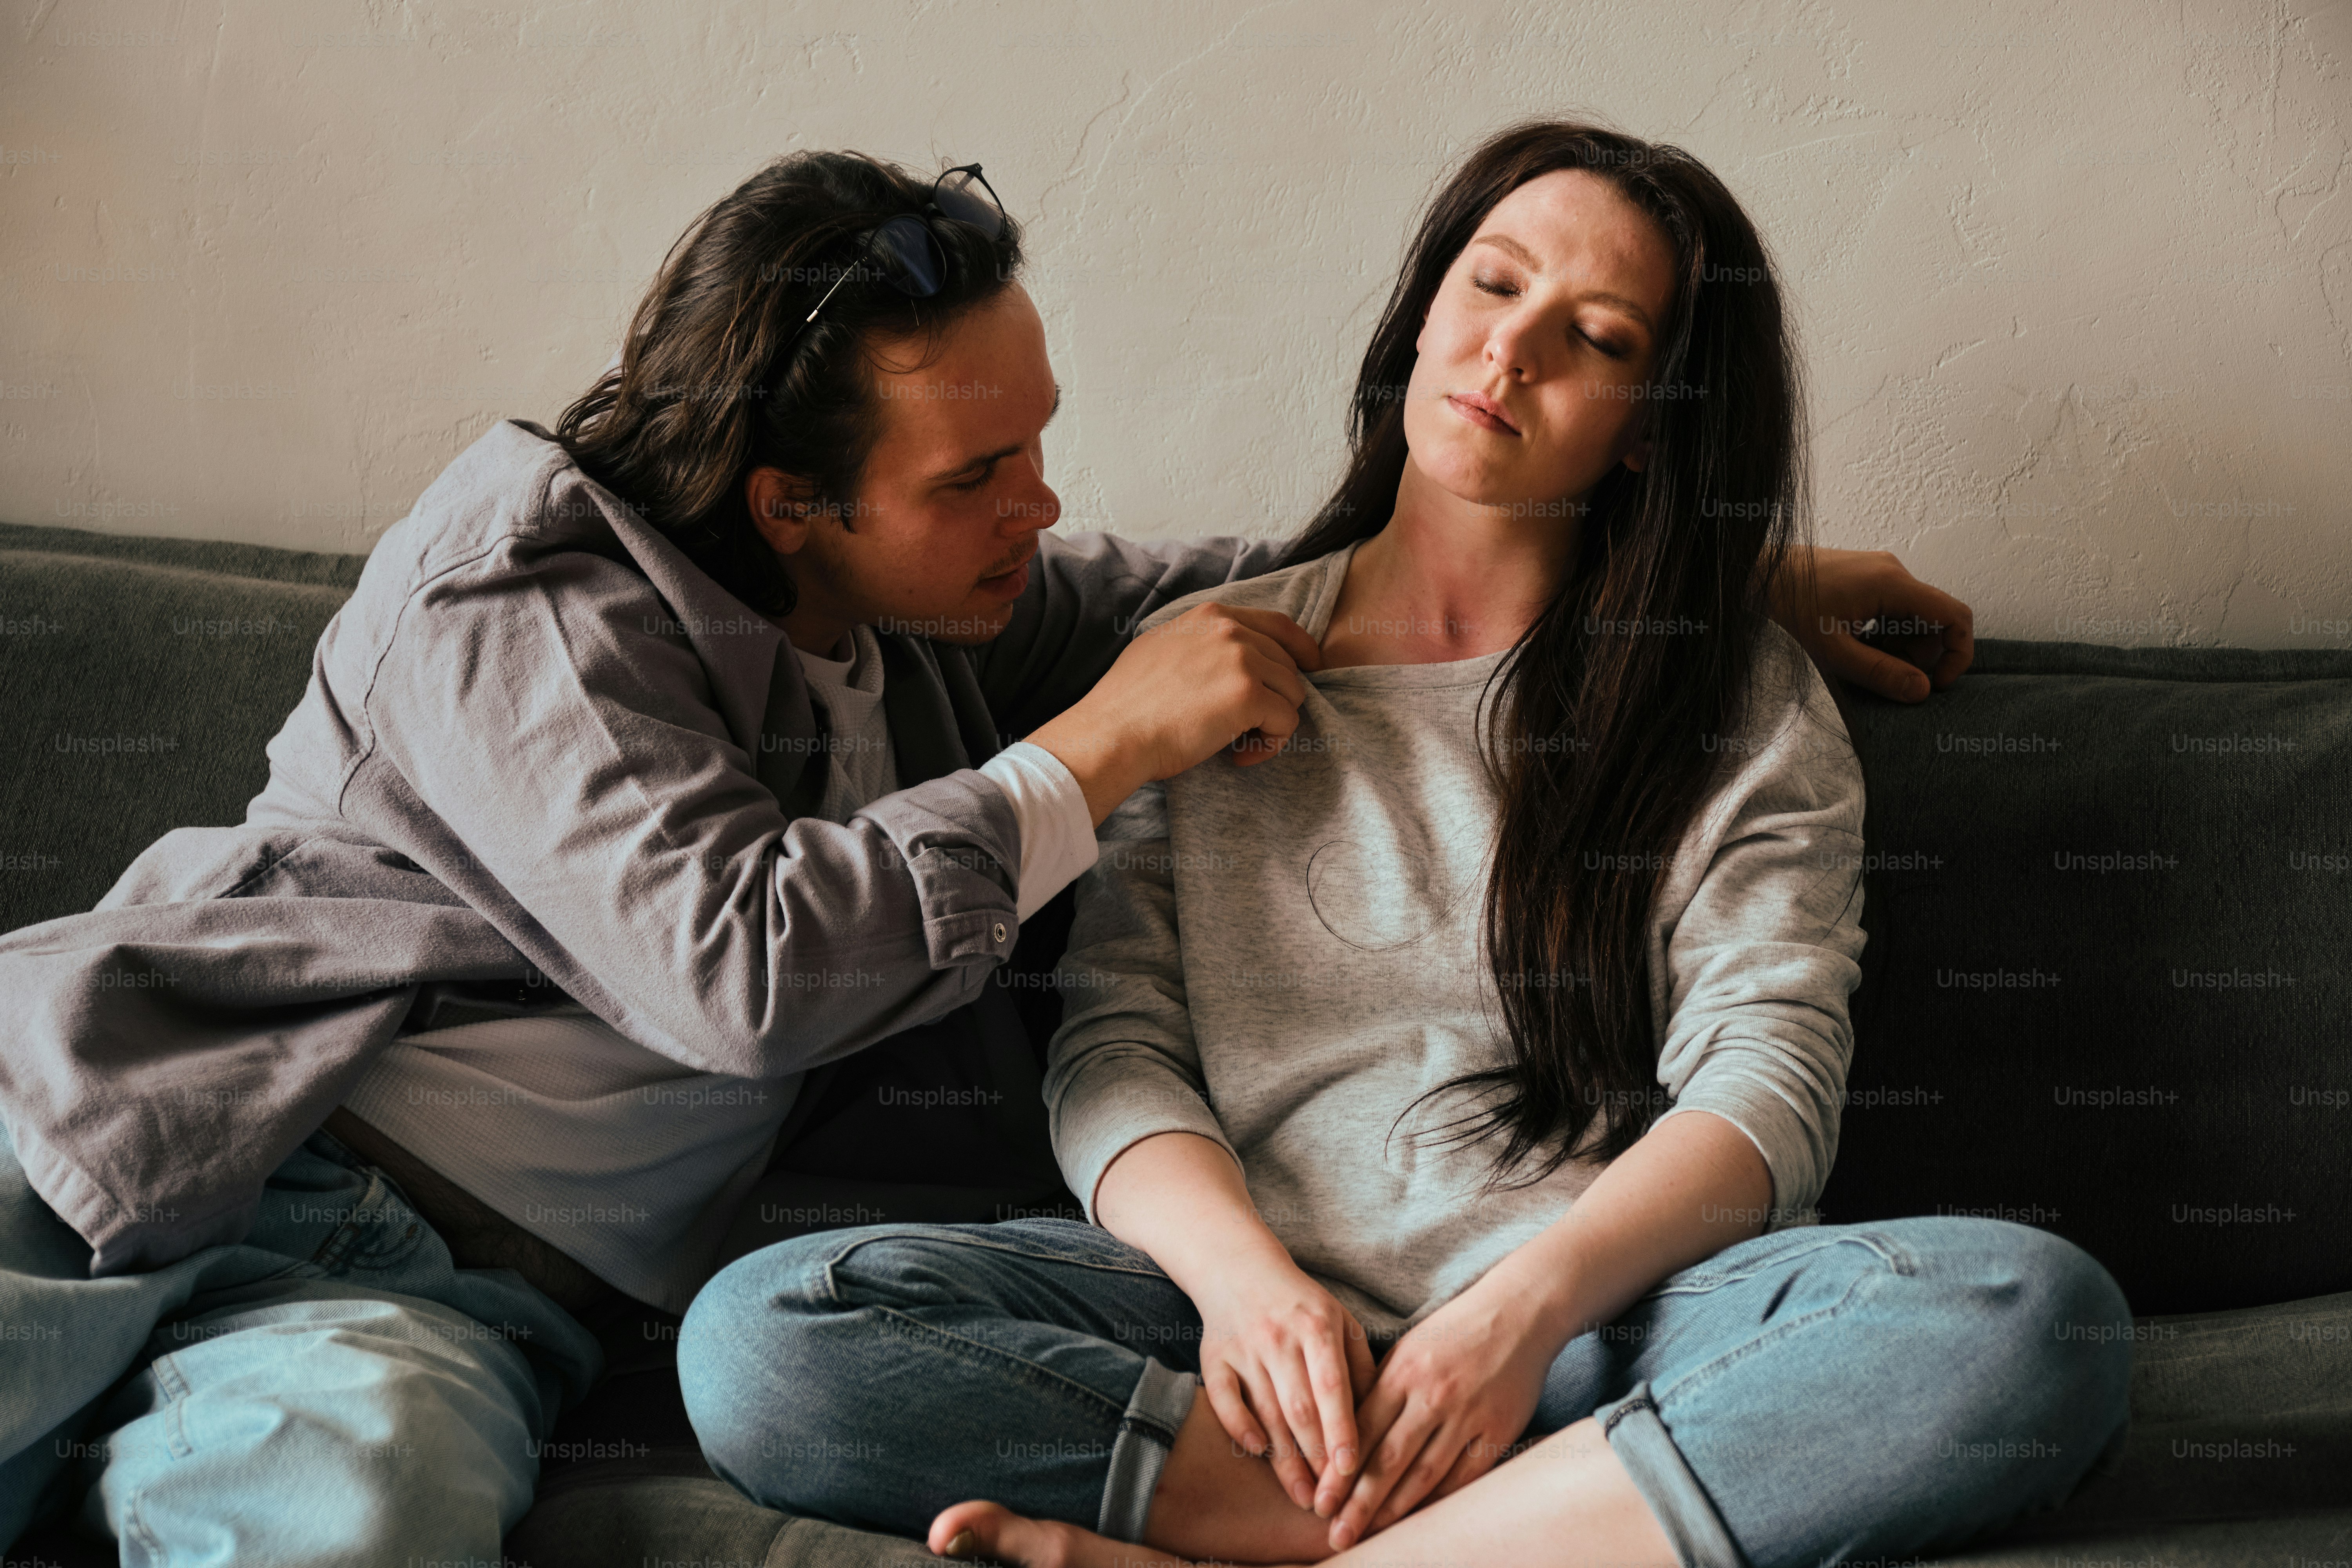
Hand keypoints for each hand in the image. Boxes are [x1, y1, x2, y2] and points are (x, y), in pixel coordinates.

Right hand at [1024, 604, 1323, 823]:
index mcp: (1209, 616)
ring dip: (1272, 724)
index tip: (1308, 669)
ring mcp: (1240, 659)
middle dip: (1275, 699)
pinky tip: (1239, 755)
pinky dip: (1270, 745)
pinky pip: (1286, 722)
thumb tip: (1227, 658)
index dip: (1300, 649)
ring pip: (1292, 693)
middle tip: (1244, 729)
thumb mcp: (1161, 650)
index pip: (1277, 624)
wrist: (1112, 735)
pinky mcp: (1248, 695)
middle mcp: (1229, 630)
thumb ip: (1200, 644)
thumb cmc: (1128, 705)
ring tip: (1237, 744)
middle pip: (1287, 664)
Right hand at [1191, 1256, 1378, 1514]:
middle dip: (1317, 1459)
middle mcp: (1280, 1337)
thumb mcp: (1340, 1321)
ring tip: (1305, 1496)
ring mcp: (1244, 1348)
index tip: (1352, 1470)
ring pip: (1267, 1412)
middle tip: (1333, 1500)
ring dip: (1285, 1460)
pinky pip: (1225, 1400)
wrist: (1237, 1267)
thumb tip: (1381, 1419)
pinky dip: (1239, 1427)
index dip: (1343, 1430)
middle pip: (1300, 1409)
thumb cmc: (1301, 1304)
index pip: (1333, 1386)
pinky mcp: (1214, 1358)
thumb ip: (1360, 1367)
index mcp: (1317, 1325)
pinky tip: (1257, 1453)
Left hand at [1326, 1281, 1555, 1550]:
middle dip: (1358, 1502)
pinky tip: (1418, 1518)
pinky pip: (1464, 1475)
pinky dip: (1439, 1499)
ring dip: (1394, 1509)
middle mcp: (1432, 1395)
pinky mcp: (1497, 1429)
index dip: (1338, 1471)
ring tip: (1369, 1533)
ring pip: (1424, 1474)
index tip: (1319, 1501)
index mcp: (1403, 1372)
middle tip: (1336, 1534)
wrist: (1517, 1313)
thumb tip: (1347, 1434)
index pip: (1361, 1431)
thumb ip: (1380, 1389)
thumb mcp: (1408, 1349)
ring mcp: (1467, 1414)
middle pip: (1387, 1459)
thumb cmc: (1453, 1332)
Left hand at [1778, 547, 1974, 701]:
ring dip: (1900, 646)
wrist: (1757, 574)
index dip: (1957, 653)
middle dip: (1920, 656)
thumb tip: (1921, 691)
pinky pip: (1894, 609)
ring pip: (1913, 617)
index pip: (1955, 615)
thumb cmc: (1789, 606)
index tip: (1936, 683)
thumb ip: (1879, 672)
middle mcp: (1894, 572)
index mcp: (1894, 584)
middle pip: (1934, 620)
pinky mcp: (1868, 577)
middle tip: (1888, 679)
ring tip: (1863, 662)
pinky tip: (1856, 646)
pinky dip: (1885, 633)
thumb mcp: (1833, 651)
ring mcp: (1881, 572)